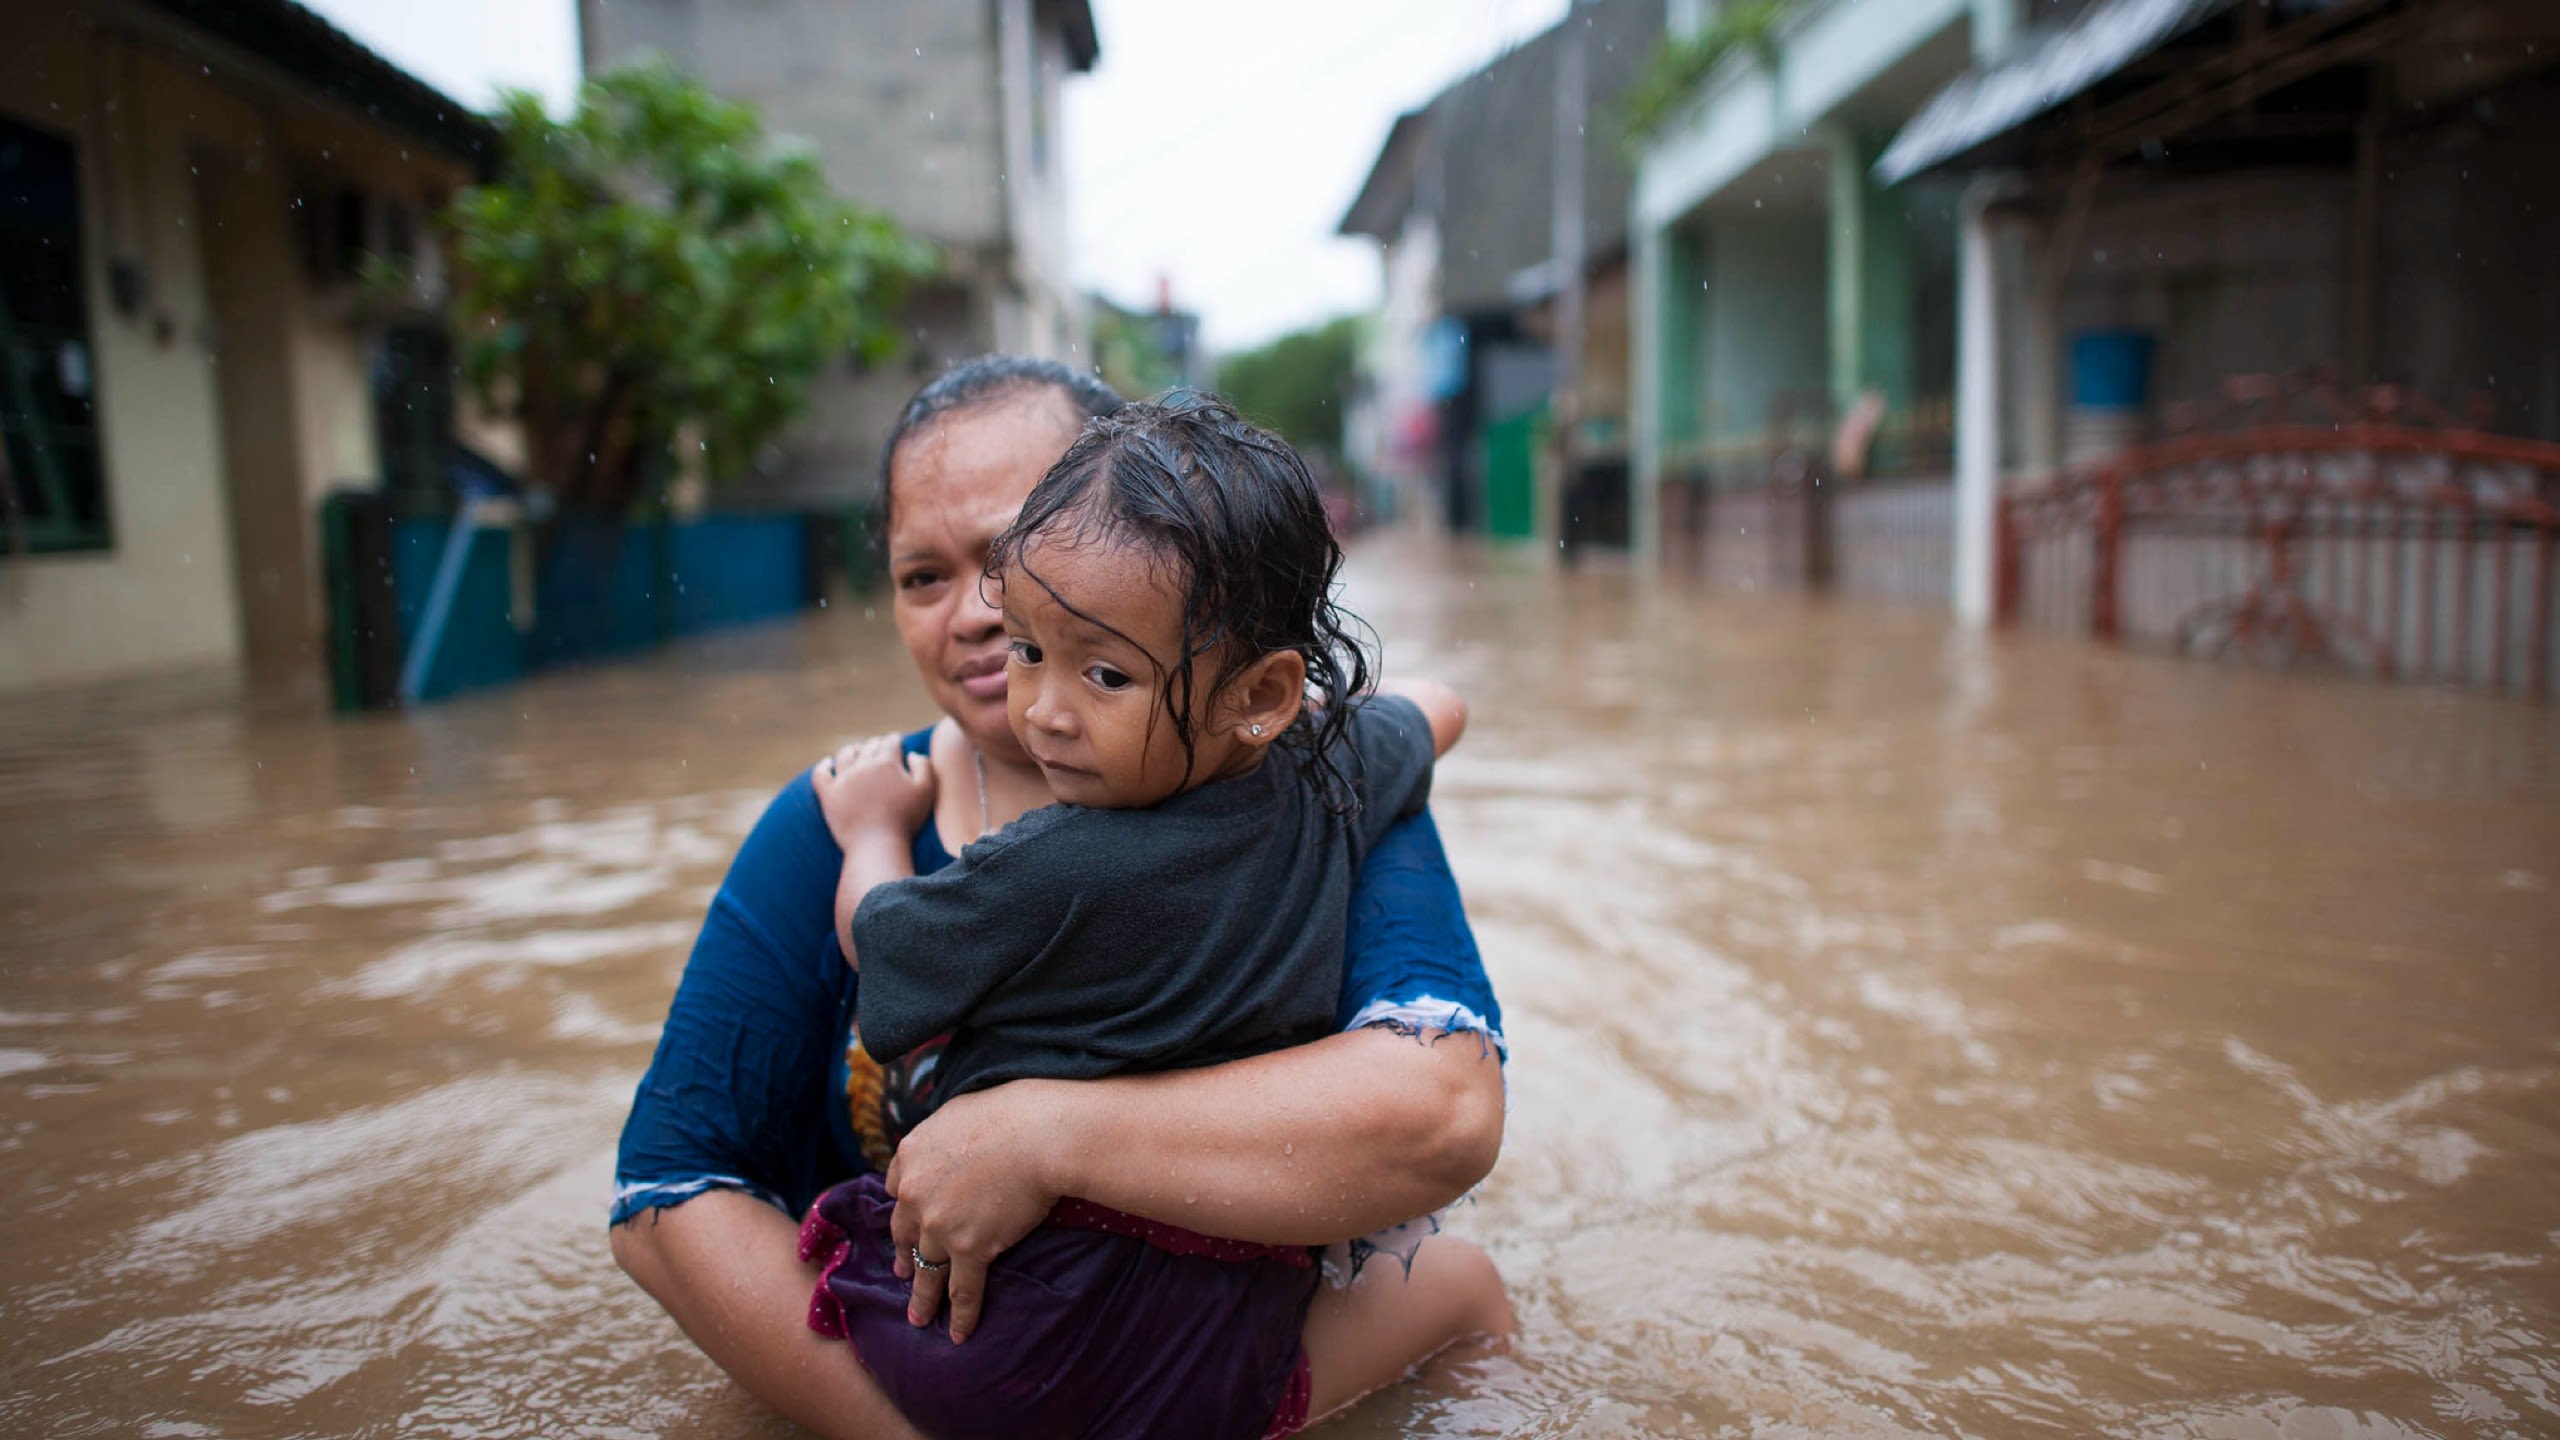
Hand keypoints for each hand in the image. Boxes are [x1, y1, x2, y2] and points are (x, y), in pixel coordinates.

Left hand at [813, 735, 936, 847]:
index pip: (890, 743)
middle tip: (878, 745)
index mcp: (887, 763)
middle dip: (875, 744)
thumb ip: (924, 767)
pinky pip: (821, 774)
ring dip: (851, 750)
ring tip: (855, 750)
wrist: (877, 844)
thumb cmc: (906, 820)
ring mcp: (843, 780)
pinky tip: (826, 764)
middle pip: (868, 747)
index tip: (896, 739)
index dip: (893, 739)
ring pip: (844, 755)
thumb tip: (912, 754)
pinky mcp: (829, 795)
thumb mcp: (926, 791)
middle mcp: (863, 766)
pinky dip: (823, 766)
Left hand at [881, 1080, 1067, 1343]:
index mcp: (910, 1153)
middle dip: (904, 1254)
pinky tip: (958, 1334)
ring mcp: (938, 1224)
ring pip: (926, 1268)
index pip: (896, 1185)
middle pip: (903, 1231)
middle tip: (903, 1270)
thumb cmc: (1012, 1111)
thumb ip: (944, 1132)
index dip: (904, 1203)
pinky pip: (961, 1289)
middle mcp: (914, 1192)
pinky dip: (960, 1315)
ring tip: (918, 1317)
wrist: (1039, 1134)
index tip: (908, 1216)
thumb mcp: (961, 1108)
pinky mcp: (968, 1248)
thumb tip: (952, 1139)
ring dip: (922, 1296)